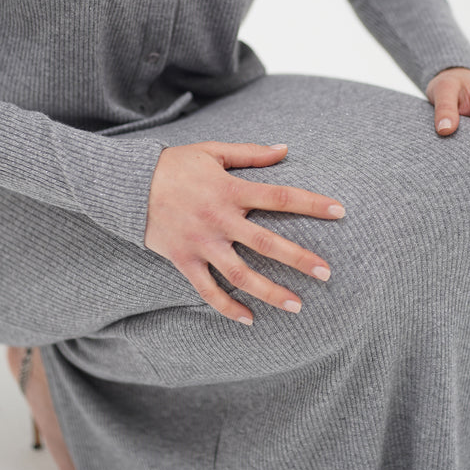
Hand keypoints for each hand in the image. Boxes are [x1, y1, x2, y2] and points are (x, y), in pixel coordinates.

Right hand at [144, 141, 343, 324]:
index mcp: (230, 189)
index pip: (279, 197)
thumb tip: (285, 149)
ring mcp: (201, 243)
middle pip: (266, 243)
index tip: (340, 211)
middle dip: (299, 259)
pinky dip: (228, 307)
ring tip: (297, 306)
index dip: (311, 203)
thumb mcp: (213, 151)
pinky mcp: (184, 261)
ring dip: (270, 292)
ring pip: (241, 274)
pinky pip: (208, 290)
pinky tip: (249, 319)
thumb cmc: (175, 165)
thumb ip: (250, 154)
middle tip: (327, 273)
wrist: (128, 184)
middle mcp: (219, 219)